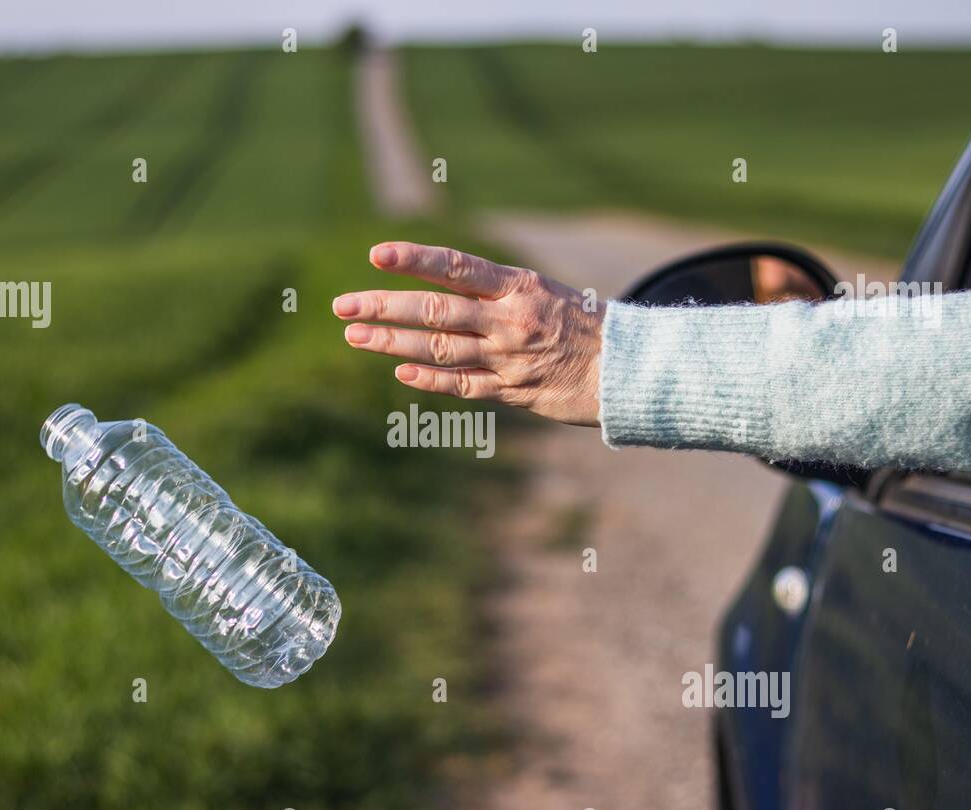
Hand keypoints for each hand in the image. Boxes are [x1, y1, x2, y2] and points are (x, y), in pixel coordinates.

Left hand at [332, 242, 601, 426]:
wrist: (627, 367)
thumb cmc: (579, 324)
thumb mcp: (540, 291)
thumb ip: (491, 289)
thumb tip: (436, 281)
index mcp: (517, 286)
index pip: (456, 266)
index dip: (414, 260)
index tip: (376, 256)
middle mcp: (509, 319)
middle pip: (436, 309)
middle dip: (384, 306)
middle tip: (342, 305)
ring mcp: (509, 357)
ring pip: (440, 347)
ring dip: (393, 342)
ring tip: (354, 335)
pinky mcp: (513, 391)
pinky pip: (463, 385)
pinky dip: (429, 378)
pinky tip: (399, 370)